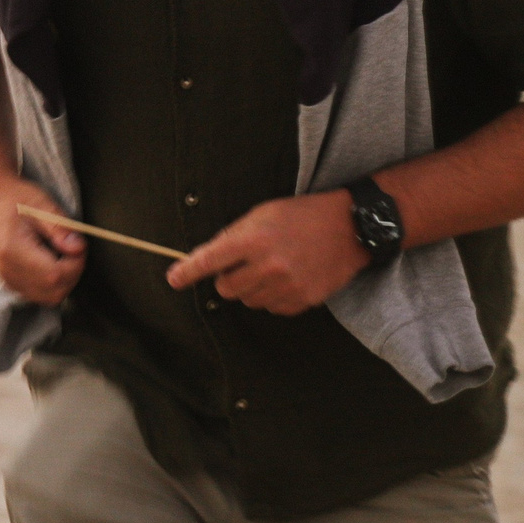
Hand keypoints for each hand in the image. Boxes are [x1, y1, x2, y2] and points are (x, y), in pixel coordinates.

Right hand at [0, 181, 86, 303]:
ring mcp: (8, 279)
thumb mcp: (41, 203)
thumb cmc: (16, 200)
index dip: (75, 264)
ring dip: (65, 281)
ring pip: (50, 298)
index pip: (54, 274)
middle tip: (72, 249)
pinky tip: (52, 262)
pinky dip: (54, 284)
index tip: (79, 245)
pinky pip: (41, 295)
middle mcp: (7, 270)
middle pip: (54, 291)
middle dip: (72, 274)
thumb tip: (78, 249)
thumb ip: (60, 227)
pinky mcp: (12, 283)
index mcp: (12, 250)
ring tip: (62, 255)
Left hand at [167, 191, 368, 314]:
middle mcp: (269, 265)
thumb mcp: (263, 214)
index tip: (173, 279)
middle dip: (227, 278)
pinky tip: (287, 277)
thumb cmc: (302, 216)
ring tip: (271, 266)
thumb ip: (233, 236)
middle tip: (243, 263)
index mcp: (254, 239)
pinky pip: (271, 308)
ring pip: (248, 300)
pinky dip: (272, 296)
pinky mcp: (303, 300)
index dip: (187, 272)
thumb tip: (207, 258)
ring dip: (250, 287)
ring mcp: (287, 286)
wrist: (349, 228)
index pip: (210, 260)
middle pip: (226, 288)